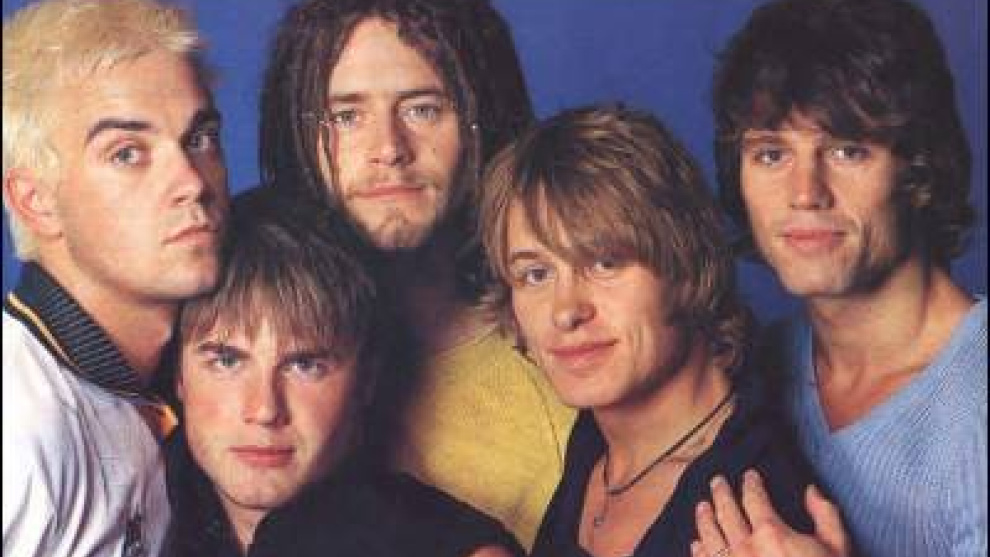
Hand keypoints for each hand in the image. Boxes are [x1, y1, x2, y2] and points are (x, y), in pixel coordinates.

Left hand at [691, 469, 851, 556]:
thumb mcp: (837, 549)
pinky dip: (699, 550)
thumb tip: (810, 490)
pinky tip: (697, 544)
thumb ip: (825, 516)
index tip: (749, 476)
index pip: (754, 498)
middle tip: (716, 482)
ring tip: (701, 507)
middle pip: (726, 511)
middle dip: (720, 493)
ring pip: (709, 535)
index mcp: (771, 533)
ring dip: (703, 518)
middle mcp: (744, 548)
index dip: (751, 484)